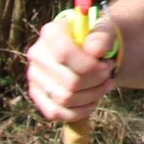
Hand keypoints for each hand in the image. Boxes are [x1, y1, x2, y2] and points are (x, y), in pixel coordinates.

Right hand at [25, 6, 119, 123]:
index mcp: (51, 32)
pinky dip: (80, 111)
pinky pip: (56, 113)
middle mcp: (37, 54)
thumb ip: (103, 36)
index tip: (108, 64)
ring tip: (104, 85)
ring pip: (65, 99)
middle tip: (109, 74)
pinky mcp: (37, 95)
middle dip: (97, 81)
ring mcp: (35, 76)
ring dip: (93, 96)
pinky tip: (93, 101)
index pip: (64, 53)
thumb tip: (95, 51)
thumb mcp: (105, 31)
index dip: (90, 65)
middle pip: (70, 81)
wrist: (88, 50)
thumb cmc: (96, 39)